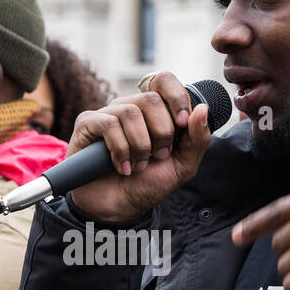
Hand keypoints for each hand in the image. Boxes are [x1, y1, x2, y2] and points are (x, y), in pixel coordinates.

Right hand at [68, 71, 213, 222]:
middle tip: (158, 156)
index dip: (176, 97)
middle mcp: (129, 107)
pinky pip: (108, 124)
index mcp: (152, 111)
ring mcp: (106, 114)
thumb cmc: (148, 184)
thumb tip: (202, 108)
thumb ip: (197, 139)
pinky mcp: (87, 124)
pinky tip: (123, 167)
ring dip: (140, 145)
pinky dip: (121, 149)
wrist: (120, 208)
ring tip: (139, 166)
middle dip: (161, 132)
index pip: (163, 80)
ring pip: (130, 112)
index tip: (182, 124)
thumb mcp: (183, 165)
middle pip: (151, 99)